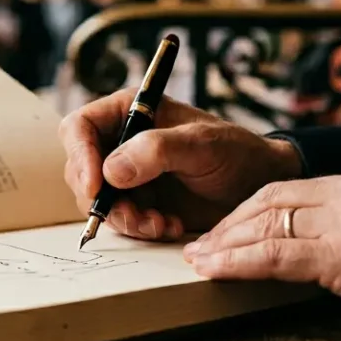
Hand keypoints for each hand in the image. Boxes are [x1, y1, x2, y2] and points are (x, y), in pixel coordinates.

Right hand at [60, 88, 302, 240]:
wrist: (260, 187)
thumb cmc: (237, 153)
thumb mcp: (202, 145)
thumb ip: (157, 150)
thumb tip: (111, 171)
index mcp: (130, 112)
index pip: (80, 127)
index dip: (81, 156)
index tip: (97, 186)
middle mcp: (121, 141)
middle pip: (81, 169)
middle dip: (104, 199)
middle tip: (135, 216)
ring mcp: (127, 174)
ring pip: (98, 200)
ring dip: (125, 219)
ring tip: (162, 224)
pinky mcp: (138, 202)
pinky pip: (119, 219)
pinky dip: (139, 228)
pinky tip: (169, 226)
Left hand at [184, 167, 340, 340]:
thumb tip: (329, 245)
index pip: (292, 187)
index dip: (252, 208)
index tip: (228, 228)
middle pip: (270, 198)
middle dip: (230, 222)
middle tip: (203, 243)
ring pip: (267, 222)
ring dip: (226, 243)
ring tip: (199, 258)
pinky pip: (276, 254)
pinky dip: (239, 262)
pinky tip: (217, 270)